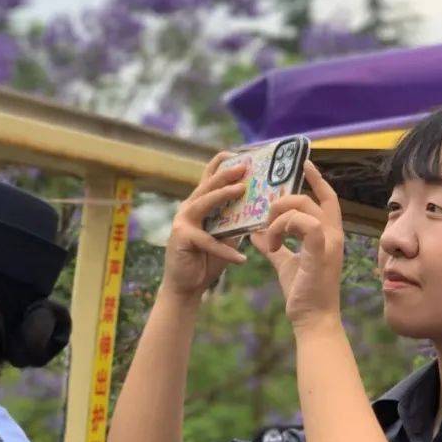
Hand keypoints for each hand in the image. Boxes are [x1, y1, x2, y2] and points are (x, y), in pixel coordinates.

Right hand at [161, 152, 246, 299]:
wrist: (186, 286)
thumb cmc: (207, 259)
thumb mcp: (226, 236)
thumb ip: (236, 221)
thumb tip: (261, 209)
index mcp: (199, 204)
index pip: (209, 177)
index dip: (222, 164)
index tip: (239, 155)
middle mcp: (189, 208)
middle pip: (208, 185)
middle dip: (226, 174)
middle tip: (244, 166)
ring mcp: (182, 221)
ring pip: (204, 203)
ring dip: (222, 195)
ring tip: (241, 190)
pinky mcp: (181, 238)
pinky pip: (207, 241)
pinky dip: (225, 250)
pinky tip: (241, 258)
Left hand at [250, 161, 343, 330]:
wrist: (311, 320)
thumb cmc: (303, 294)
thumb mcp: (286, 264)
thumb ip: (274, 246)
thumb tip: (257, 234)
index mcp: (327, 235)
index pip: (327, 198)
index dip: (316, 179)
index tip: (304, 163)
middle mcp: (333, 235)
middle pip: (309, 198)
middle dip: (283, 201)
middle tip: (265, 217)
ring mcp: (330, 242)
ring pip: (303, 208)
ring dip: (279, 218)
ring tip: (269, 238)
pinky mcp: (321, 252)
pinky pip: (305, 224)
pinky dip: (283, 228)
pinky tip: (272, 244)